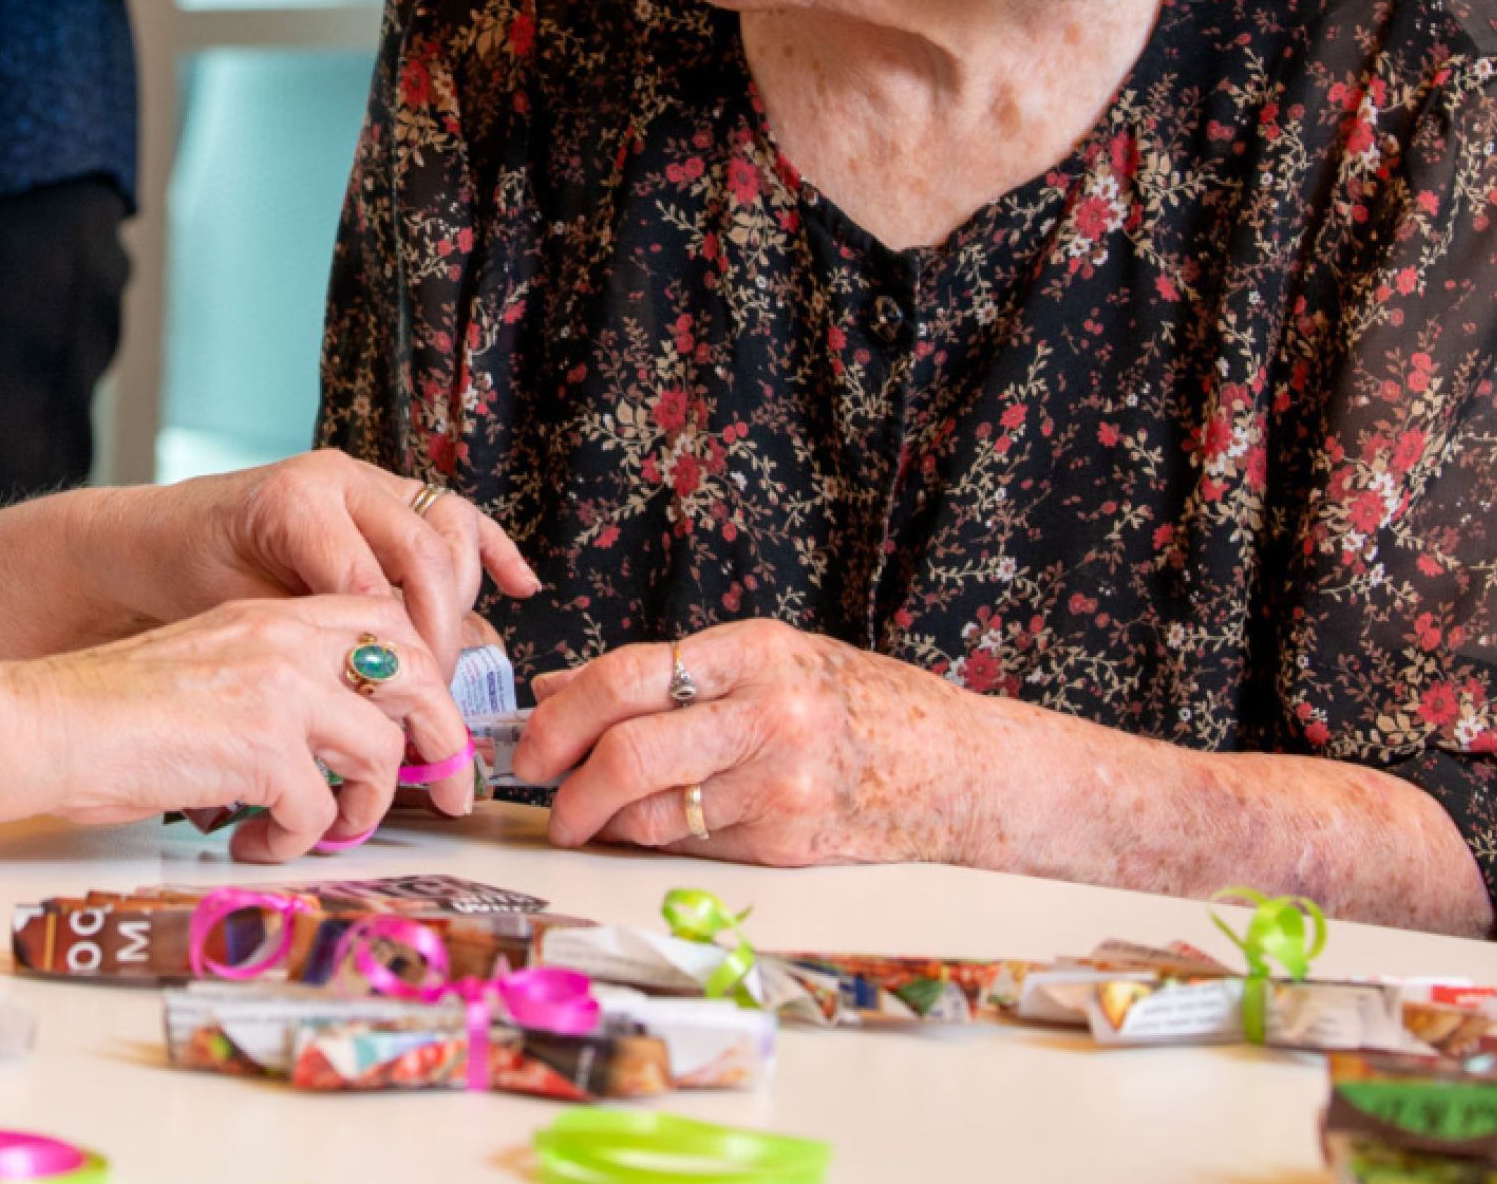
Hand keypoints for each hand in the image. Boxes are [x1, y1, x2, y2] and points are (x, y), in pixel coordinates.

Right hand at [13, 594, 474, 861]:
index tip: (432, 735)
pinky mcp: (261, 747)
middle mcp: (286, 641)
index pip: (387, 626)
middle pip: (415, 676)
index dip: (424, 682)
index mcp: (274, 615)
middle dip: (443, 741)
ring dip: (364, 808)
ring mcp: (279, 690)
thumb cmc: (112, 712)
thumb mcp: (212, 669)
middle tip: (451, 793)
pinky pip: (320, 810)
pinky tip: (255, 843)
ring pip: (381, 752)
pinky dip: (298, 840)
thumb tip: (343, 747)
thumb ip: (279, 686)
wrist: (46, 723)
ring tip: (323, 830)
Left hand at [128, 450, 539, 678]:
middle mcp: (340, 479)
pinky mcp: (382, 491)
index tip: (406, 704)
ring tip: (449, 660)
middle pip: (426, 554)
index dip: (398, 650)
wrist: (157, 535)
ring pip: (449, 531)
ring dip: (462, 600)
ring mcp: (366, 479)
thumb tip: (374, 693)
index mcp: (298, 503)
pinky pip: (453, 515)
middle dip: (440, 632)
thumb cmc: (186, 576)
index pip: (375, 582)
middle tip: (435, 693)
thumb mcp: (237, 615)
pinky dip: (490, 551)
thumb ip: (310, 639)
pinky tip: (520, 586)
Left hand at [513, 618, 1017, 867]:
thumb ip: (671, 675)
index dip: (561, 715)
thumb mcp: (772, 661)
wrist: (963, 771)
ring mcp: (778, 786)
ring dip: (600, 822)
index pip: (626, 676)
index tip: (533, 742)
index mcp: (756, 651)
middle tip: (542, 794)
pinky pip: (690, 845)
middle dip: (562, 781)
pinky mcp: (786, 843)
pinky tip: (651, 830)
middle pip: (625, 752)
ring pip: (649, 812)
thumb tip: (561, 687)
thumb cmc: (863, 706)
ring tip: (586, 818)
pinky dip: (656, 840)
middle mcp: (767, 715)